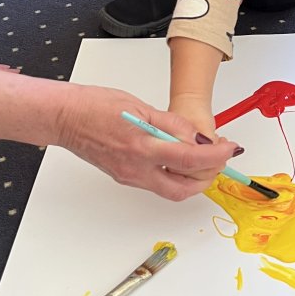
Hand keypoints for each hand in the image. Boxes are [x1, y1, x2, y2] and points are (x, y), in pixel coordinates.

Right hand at [54, 85, 240, 200]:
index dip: (215, 155)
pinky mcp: (125, 177)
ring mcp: (129, 176)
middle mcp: (136, 169)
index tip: (229, 148)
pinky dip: (175, 174)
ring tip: (202, 157)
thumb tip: (197, 138)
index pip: (190, 158)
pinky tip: (179, 158)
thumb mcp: (142, 106)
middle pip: (184, 188)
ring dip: (192, 178)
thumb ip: (172, 125)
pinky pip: (158, 183)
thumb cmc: (95, 106)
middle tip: (218, 158)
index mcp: (142, 147)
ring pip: (172, 190)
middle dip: (207, 177)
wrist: (65, 118)